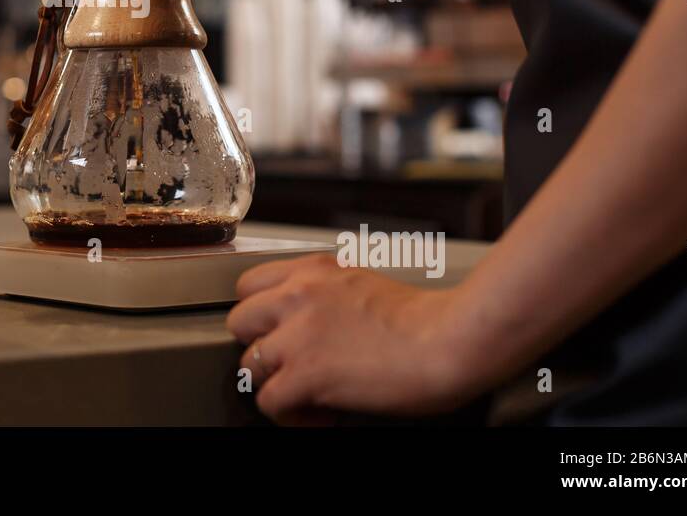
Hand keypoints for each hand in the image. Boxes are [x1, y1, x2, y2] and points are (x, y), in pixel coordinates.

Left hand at [226, 254, 481, 422]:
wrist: (447, 339)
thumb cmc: (422, 318)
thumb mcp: (362, 283)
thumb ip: (328, 293)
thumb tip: (315, 322)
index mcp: (313, 271)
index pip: (249, 286)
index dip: (261, 316)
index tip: (275, 333)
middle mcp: (298, 295)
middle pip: (239, 323)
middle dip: (261, 348)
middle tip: (289, 365)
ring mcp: (297, 334)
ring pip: (248, 366)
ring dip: (275, 384)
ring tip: (306, 395)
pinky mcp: (305, 373)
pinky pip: (269, 402)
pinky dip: (290, 415)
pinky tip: (321, 413)